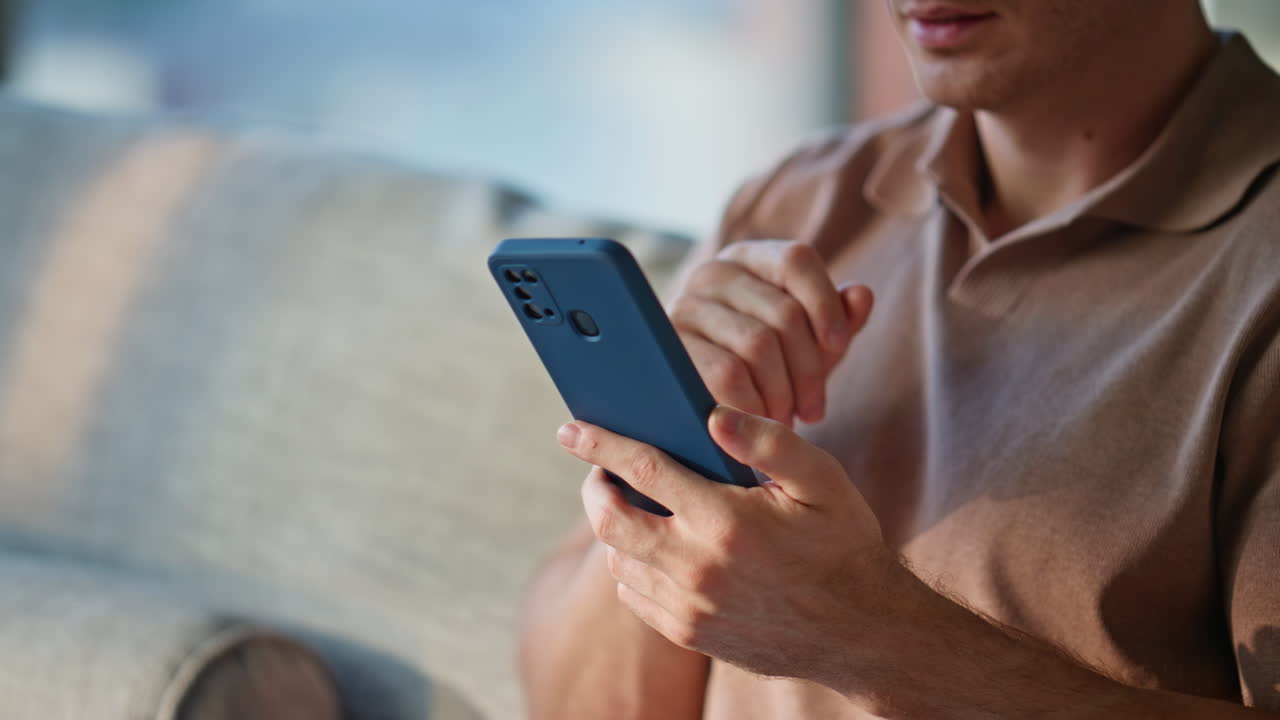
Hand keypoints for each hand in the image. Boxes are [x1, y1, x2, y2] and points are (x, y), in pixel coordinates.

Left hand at [557, 405, 886, 685]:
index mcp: (727, 521)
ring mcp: (690, 607)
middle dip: (594, 487)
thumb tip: (711, 414)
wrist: (861, 632)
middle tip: (601, 471)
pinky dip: (631, 565)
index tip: (571, 428)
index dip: (601, 444)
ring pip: (618, 559)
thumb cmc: (841, 544)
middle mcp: (699, 567)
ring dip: (615, 527)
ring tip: (633, 504)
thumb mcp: (821, 480)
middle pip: (610, 520)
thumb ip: (768, 441)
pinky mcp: (689, 633)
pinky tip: (655, 547)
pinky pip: (634, 594)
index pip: (643, 470)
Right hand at [670, 240, 872, 426]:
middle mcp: (712, 273)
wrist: (710, 409)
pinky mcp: (671, 349)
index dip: (825, 302)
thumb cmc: (768, 369)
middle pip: (783, 312)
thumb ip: (839, 319)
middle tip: (814, 410)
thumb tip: (861, 295)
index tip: (839, 347)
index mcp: (751, 258)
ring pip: (757, 344)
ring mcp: (685, 307)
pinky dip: (753, 403)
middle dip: (809, 370)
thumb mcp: (810, 343)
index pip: (796, 259)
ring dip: (782, 392)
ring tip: (789, 418)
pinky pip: (727, 374)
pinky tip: (761, 420)